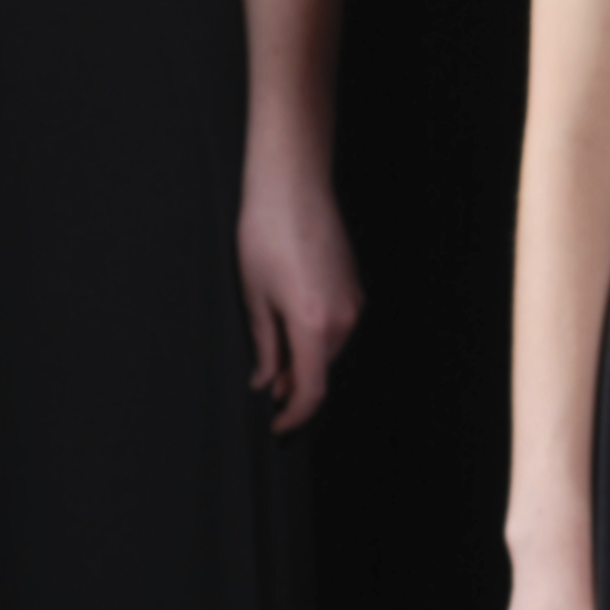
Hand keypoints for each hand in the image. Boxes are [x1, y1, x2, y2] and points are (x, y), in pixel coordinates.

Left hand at [237, 161, 361, 432]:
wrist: (292, 186)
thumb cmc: (266, 232)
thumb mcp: (254, 296)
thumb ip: (265, 346)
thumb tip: (266, 380)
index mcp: (313, 324)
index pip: (311, 389)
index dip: (293, 415)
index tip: (276, 423)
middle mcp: (342, 318)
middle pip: (321, 370)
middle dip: (294, 383)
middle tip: (265, 382)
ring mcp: (353, 302)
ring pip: (330, 350)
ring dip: (305, 358)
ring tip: (274, 347)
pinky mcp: (355, 287)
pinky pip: (338, 327)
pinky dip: (316, 336)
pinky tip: (292, 320)